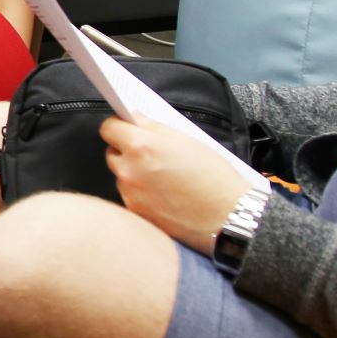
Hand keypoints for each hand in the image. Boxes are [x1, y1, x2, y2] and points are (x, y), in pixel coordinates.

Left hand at [100, 117, 248, 253]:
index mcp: (142, 147)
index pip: (109, 128)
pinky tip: (163, 194)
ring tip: (163, 178)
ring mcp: (130, 194)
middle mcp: (129, 171)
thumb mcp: (188, 140)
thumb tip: (135, 119)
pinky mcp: (136, 213)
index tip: (127, 128)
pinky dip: (141, 192)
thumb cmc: (214, 179)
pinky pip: (130, 195)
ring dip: (134, 173)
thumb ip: (155, 127)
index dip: (120, 126)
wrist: (227, 218)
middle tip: (152, 155)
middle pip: (112, 153)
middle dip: (127, 150)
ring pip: (121, 175)